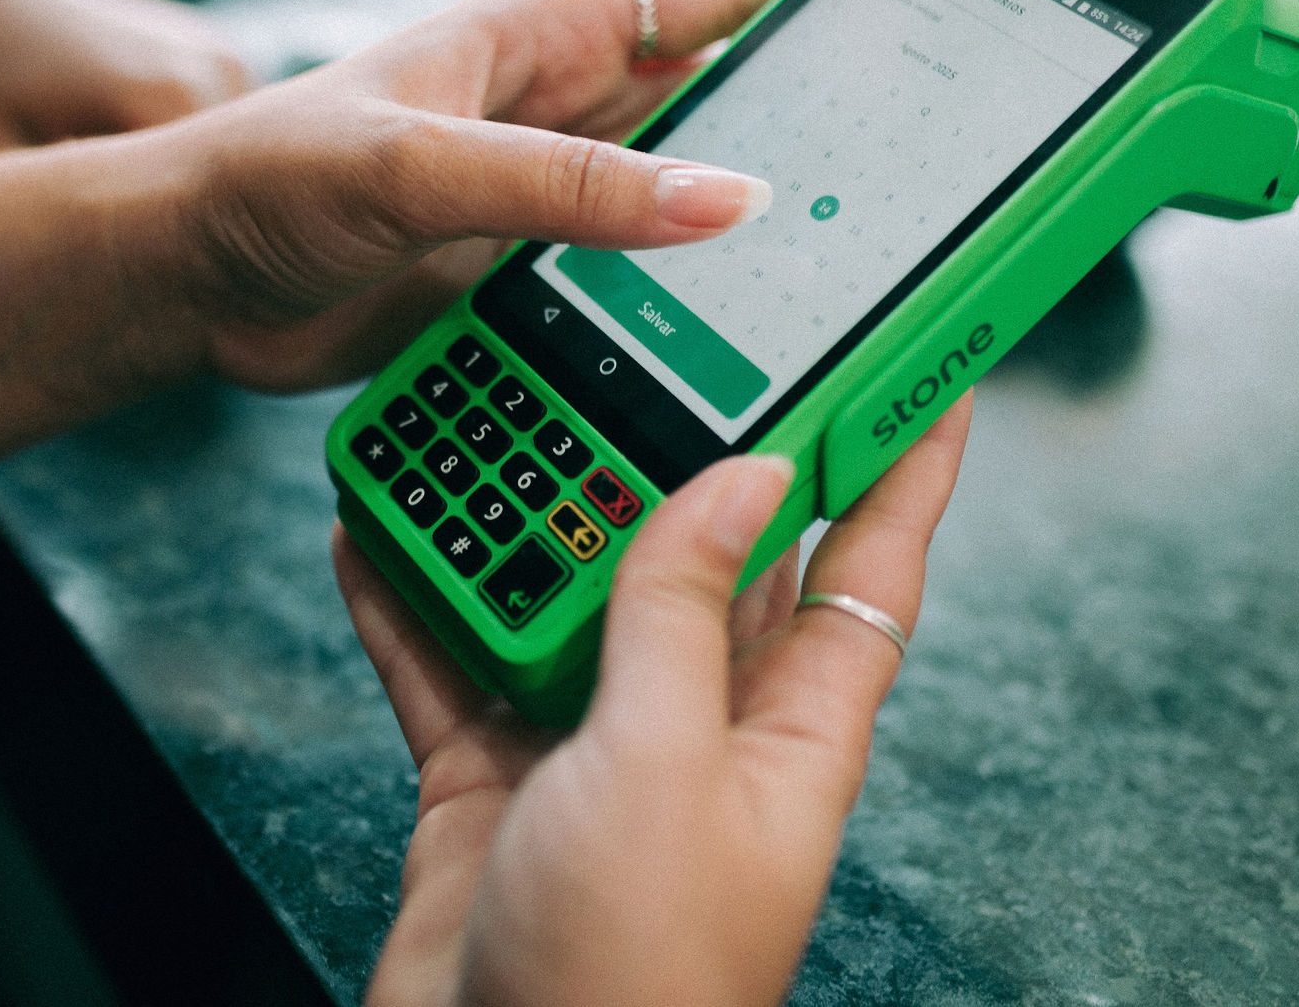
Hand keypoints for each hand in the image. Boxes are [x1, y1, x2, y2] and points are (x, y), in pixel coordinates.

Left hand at [111, 0, 808, 391]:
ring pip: (674, 195)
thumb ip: (565, 186)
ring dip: (739, 221)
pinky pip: (628, 275)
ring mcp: (540, 193)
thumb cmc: (266, 179)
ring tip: (841, 250)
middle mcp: (549, 108)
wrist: (187, 281)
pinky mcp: (520, 271)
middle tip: (894, 154)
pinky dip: (680, 298)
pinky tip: (733, 331)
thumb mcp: (418, 167)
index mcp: (530, 38)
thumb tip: (725, 198)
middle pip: (704, 99)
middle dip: (792, 119)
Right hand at [334, 396, 973, 1006]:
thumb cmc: (631, 979)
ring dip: (522, 521)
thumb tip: (735, 478)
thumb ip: (686, 614)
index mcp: (790, 728)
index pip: (868, 562)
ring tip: (482, 426)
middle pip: (704, 560)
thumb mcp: (667, 765)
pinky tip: (380, 537)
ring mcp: (598, 755)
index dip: (903, 460)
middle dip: (672, 460)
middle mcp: (703, 730)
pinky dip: (418, 603)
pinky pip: (458, 665)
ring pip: (567, 599)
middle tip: (640, 353)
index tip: (918, 362)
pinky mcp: (499, 783)